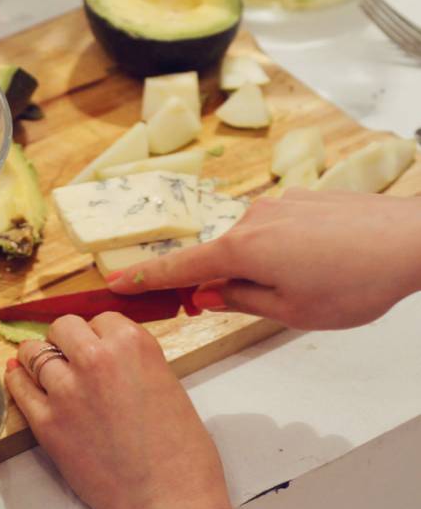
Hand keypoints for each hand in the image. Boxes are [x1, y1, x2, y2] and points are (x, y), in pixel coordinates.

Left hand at [5, 313, 245, 508]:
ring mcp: (65, 390)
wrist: (168, 502)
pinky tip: (23, 380)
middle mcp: (95, 359)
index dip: (98, 334)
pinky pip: (19, 387)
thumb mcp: (168, 385)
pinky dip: (19, 381)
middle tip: (71, 357)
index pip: (100, 319)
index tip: (97, 346)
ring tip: (46, 369)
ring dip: (40, 359)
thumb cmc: (181, 454)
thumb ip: (134, 363)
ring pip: (34, 353)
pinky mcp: (46, 422)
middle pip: (63, 327)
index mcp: (133, 344)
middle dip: (67, 341)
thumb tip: (108, 357)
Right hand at [109, 189, 420, 329]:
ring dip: (260, 266)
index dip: (145, 277)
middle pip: (217, 254)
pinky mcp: (303, 197)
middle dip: (221, 280)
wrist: (413, 240)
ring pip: (250, 242)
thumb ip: (240, 300)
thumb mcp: (290, 311)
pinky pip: (276, 227)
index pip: (178, 267)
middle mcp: (251, 219)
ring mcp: (279, 204)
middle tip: (246, 304)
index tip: (117, 282)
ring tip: (307, 285)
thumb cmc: (354, 283)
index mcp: (240, 250)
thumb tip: (209, 295)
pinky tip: (320, 262)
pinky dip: (283, 248)